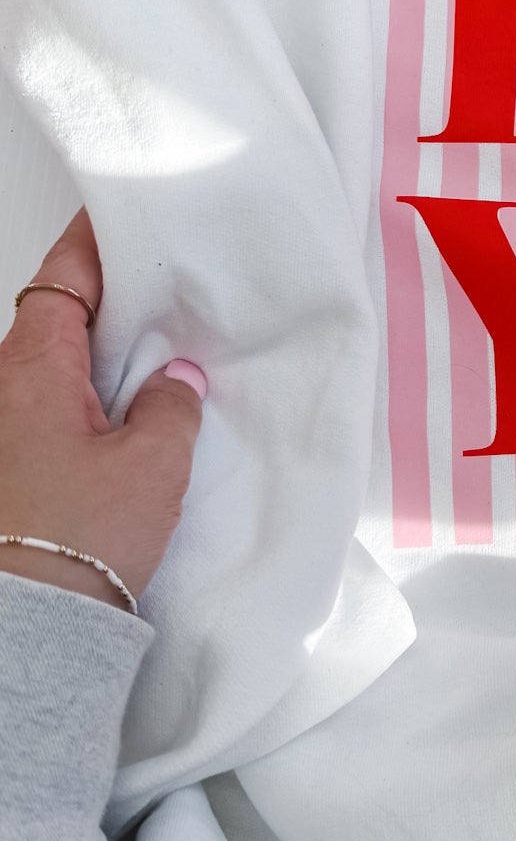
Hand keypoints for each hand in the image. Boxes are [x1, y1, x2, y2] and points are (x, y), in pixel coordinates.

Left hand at [0, 206, 204, 610]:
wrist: (29, 626)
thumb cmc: (80, 538)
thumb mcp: (152, 462)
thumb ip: (170, 406)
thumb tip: (174, 382)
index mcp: (32, 366)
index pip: (63, 274)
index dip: (95, 240)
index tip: (124, 215)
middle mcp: (3, 388)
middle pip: (54, 316)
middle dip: (106, 297)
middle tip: (161, 284)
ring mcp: (2, 430)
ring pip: (53, 365)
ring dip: (98, 354)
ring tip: (157, 350)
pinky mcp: (10, 469)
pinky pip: (50, 407)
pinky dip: (87, 395)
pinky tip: (128, 413)